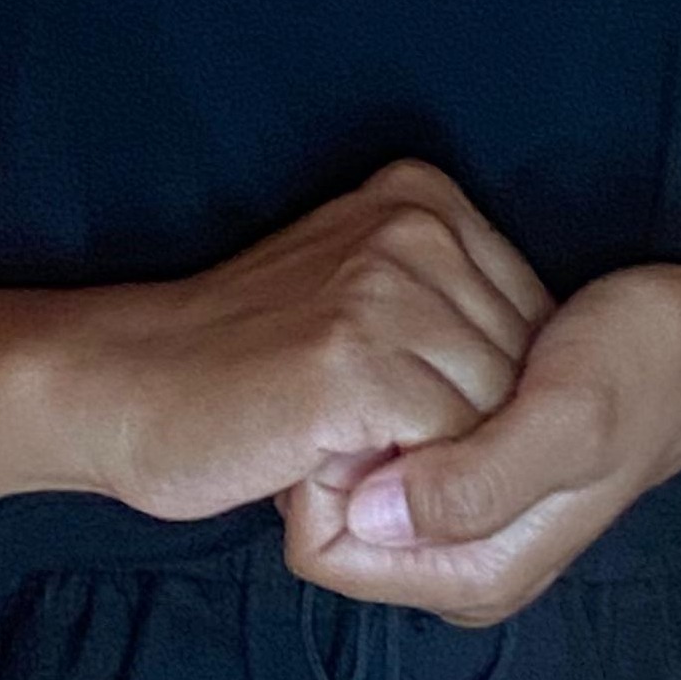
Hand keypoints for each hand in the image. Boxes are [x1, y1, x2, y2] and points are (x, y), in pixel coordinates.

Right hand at [71, 159, 557, 523]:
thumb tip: (547, 363)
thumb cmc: (251, 357)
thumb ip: (445, 299)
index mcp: (421, 194)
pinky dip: (422, 486)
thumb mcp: (361, 284)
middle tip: (387, 444)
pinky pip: (455, 450)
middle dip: (478, 427)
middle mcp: (413, 224)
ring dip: (447, 460)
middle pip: (525, 362)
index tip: (423, 413)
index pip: (534, 314)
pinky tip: (352, 469)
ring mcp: (385, 288)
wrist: (133, 382)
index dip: (495, 389)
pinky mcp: (356, 363)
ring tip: (364, 452)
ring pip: (498, 412)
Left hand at [273, 261, 680, 630]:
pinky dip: (389, 388)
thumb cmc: (641, 369)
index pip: (324, 546)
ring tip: (424, 343)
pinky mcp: (460, 466)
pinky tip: (431, 342)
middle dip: (343, 433)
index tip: (370, 385)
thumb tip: (368, 512)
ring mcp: (456, 513)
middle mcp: (454, 557)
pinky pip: (382, 436)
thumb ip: (477, 483)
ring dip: (367, 403)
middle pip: (328, 511)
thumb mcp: (570, 421)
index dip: (328, 461)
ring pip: (349, 467)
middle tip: (397, 354)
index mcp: (472, 572)